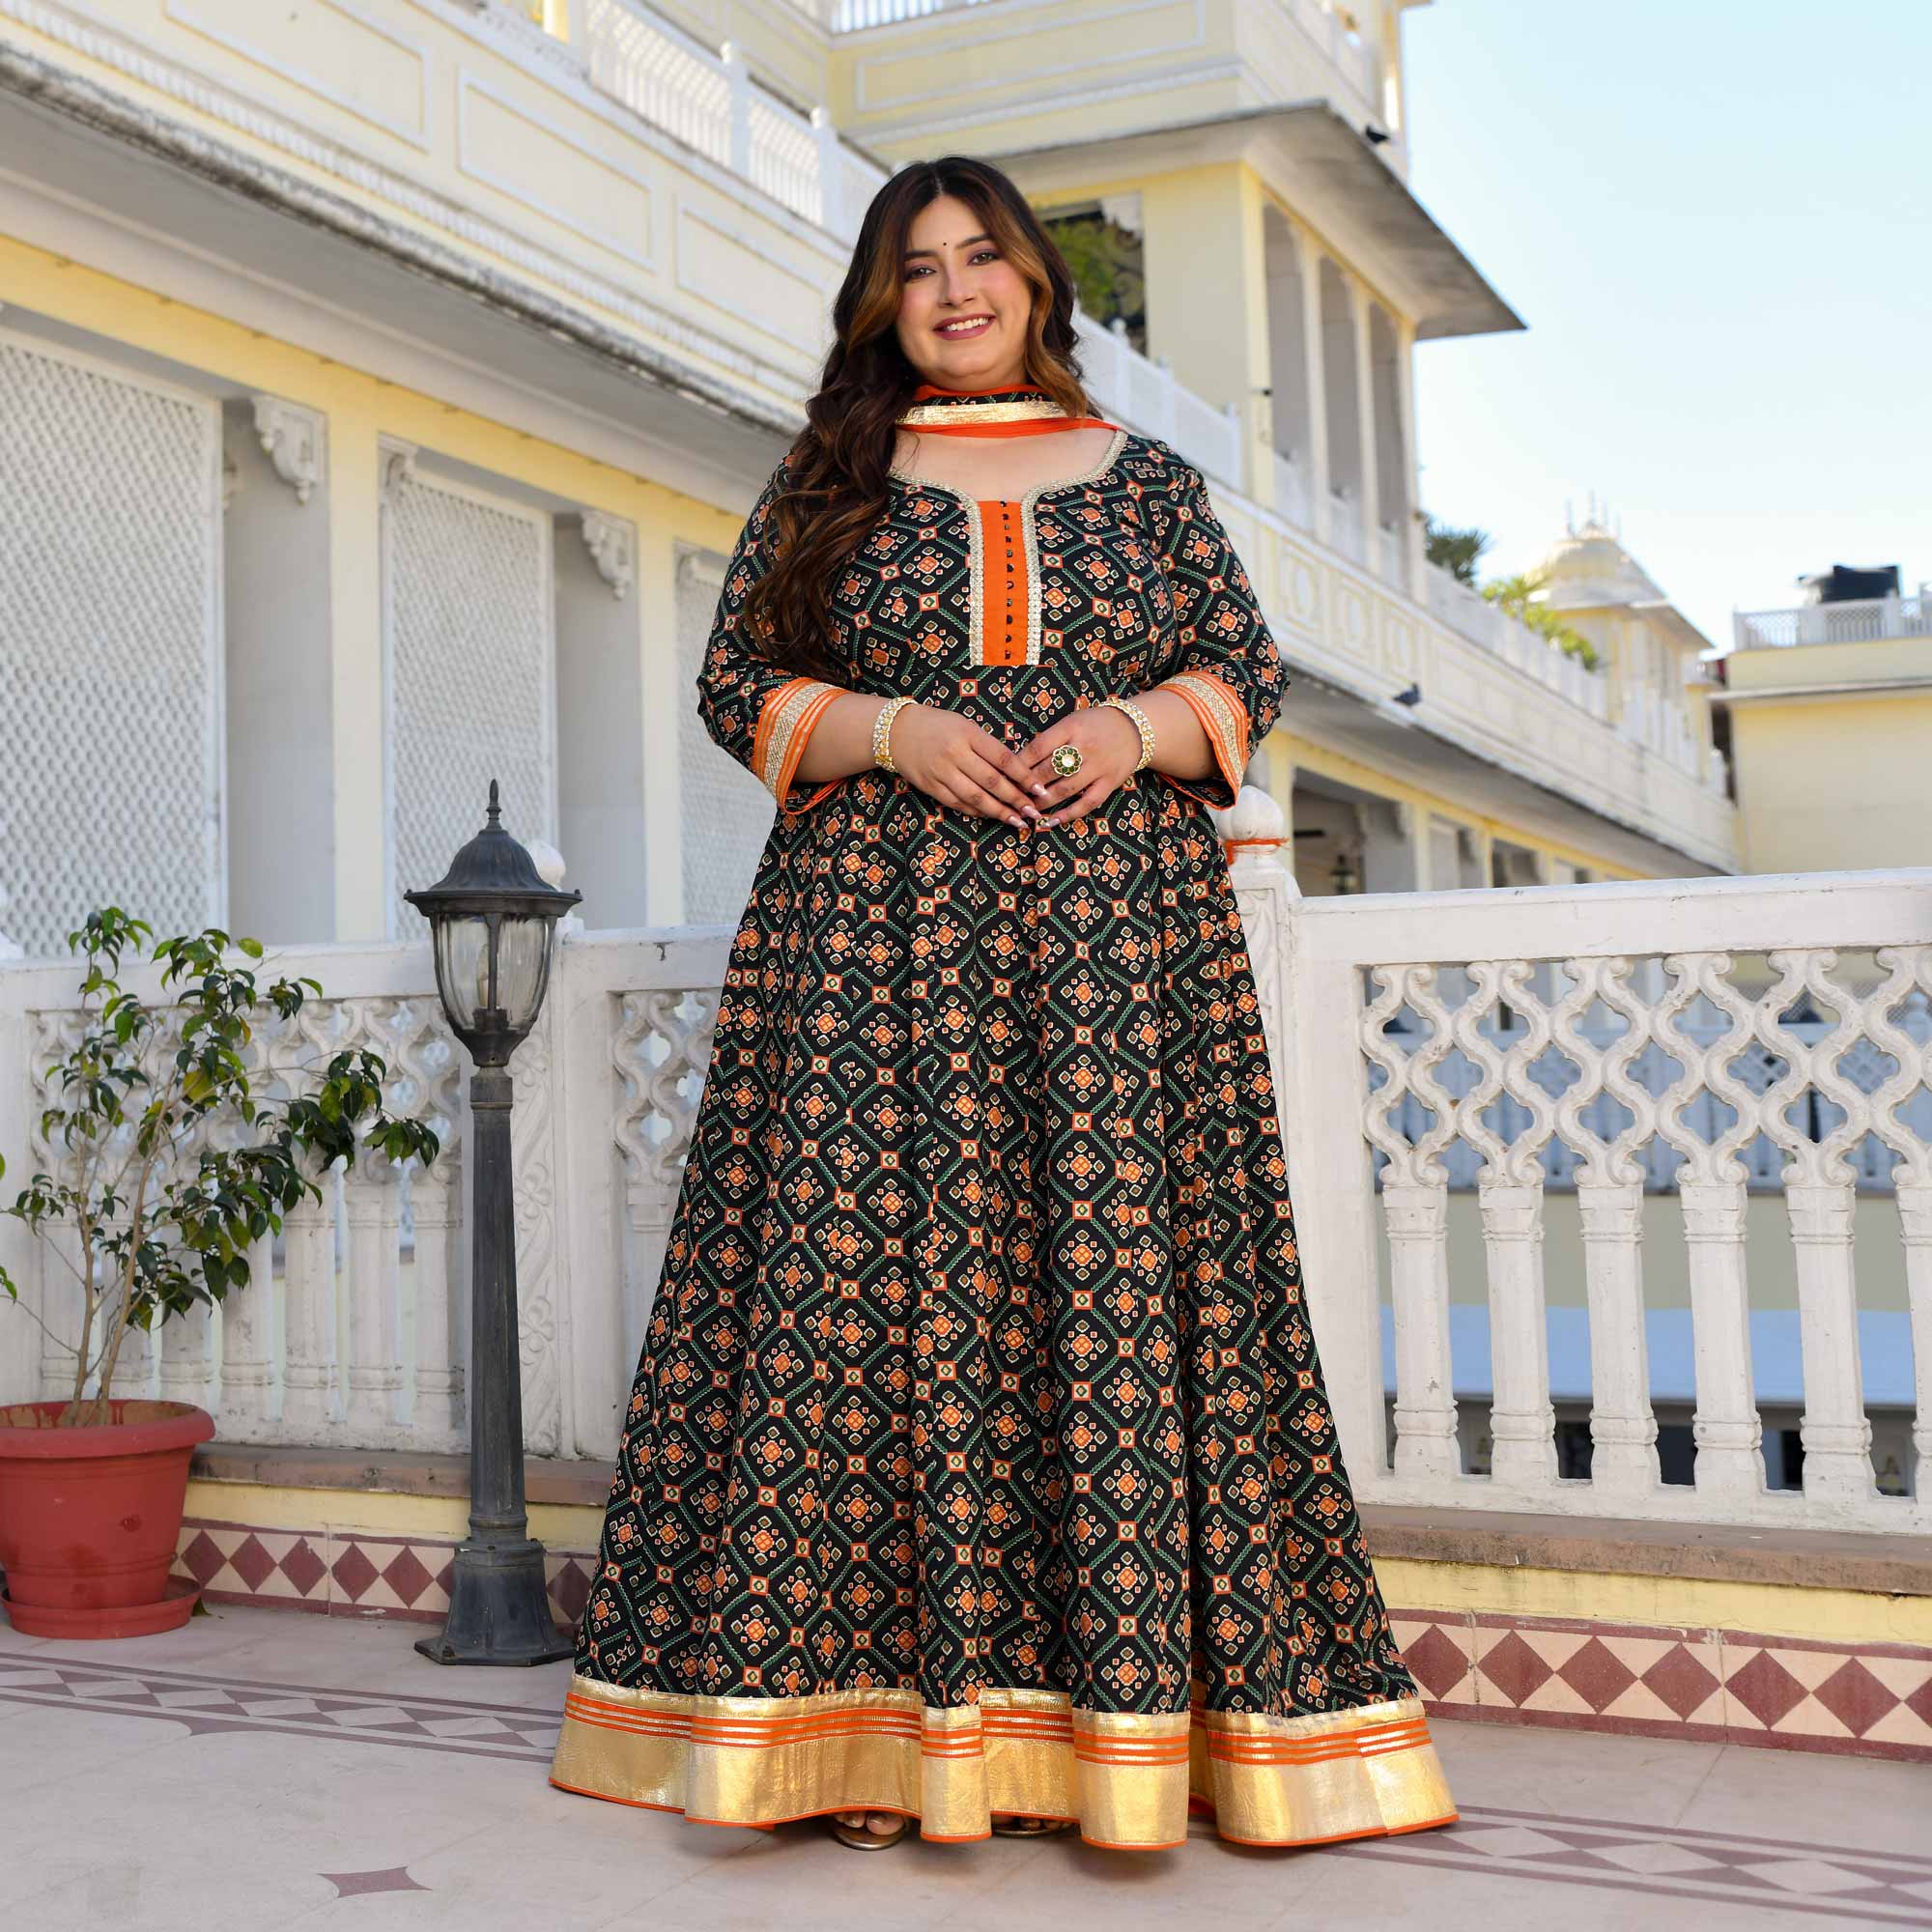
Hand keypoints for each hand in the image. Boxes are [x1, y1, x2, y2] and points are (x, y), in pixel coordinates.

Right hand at [885, 703, 1047, 828]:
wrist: (896, 731)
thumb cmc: (938, 726)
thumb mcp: (965, 726)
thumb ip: (987, 746)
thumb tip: (1016, 772)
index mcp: (968, 734)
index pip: (1003, 759)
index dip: (1024, 777)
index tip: (1039, 789)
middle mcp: (955, 753)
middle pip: (992, 782)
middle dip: (1016, 800)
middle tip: (1033, 812)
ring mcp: (941, 772)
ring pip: (976, 797)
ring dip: (998, 812)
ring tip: (1017, 821)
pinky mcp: (930, 786)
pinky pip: (957, 803)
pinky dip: (976, 811)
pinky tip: (990, 816)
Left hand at [1019, 704, 1143, 825]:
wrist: (1135, 728)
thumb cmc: (1096, 724)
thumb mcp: (1072, 721)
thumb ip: (1050, 739)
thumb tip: (1020, 761)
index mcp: (1072, 727)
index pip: (1038, 748)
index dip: (1019, 764)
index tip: (1006, 775)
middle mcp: (1085, 747)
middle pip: (1049, 770)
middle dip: (1027, 785)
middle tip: (1011, 796)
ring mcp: (1098, 767)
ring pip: (1065, 789)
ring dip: (1042, 802)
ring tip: (1026, 810)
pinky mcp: (1109, 783)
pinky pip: (1087, 803)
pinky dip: (1068, 814)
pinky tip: (1052, 821)